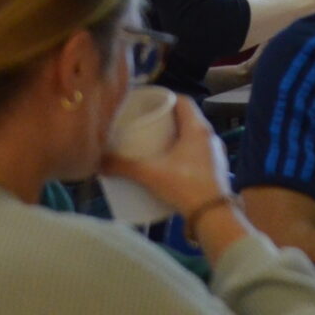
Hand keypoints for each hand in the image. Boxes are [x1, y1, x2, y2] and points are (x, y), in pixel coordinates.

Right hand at [102, 95, 228, 212]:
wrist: (213, 215)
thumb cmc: (185, 187)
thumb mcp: (150, 174)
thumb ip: (122, 166)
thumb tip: (97, 162)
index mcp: (198, 128)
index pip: (184, 101)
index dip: (166, 98)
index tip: (148, 104)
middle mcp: (210, 136)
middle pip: (187, 118)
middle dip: (167, 120)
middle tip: (146, 125)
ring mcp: (216, 153)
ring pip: (193, 136)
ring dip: (176, 136)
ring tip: (155, 144)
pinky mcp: (217, 168)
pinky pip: (198, 151)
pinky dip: (184, 151)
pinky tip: (171, 163)